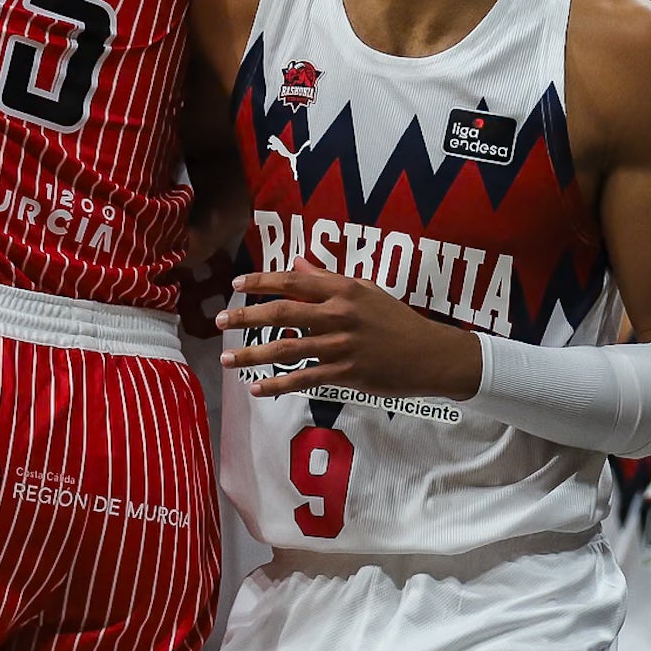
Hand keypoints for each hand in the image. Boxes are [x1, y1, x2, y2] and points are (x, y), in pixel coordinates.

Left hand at [216, 269, 483, 403]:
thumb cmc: (397, 320)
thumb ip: (327, 278)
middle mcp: (340, 314)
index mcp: (344, 289)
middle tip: (219, 320)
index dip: (262, 282)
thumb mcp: (365, 291)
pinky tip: (256, 390)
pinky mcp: (347, 374)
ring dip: (253, 355)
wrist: (431, 355)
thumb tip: (296, 260)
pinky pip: (304, 380)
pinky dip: (278, 386)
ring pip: (287, 350)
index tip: (237, 283)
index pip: (294, 281)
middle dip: (247, 317)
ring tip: (227, 359)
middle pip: (283, 314)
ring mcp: (342, 346)